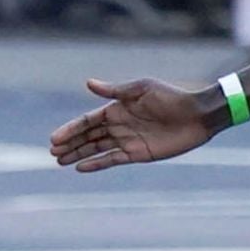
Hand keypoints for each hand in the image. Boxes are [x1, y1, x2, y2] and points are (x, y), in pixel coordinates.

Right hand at [49, 78, 216, 172]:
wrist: (197, 115)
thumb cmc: (171, 97)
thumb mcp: (143, 89)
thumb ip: (116, 90)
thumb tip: (88, 83)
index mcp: (118, 108)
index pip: (87, 121)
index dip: (70, 129)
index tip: (54, 138)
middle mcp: (119, 125)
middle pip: (88, 136)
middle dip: (70, 143)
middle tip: (52, 152)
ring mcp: (127, 140)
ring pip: (96, 148)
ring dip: (78, 154)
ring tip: (59, 161)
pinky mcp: (137, 153)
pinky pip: (112, 159)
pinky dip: (97, 164)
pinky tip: (81, 168)